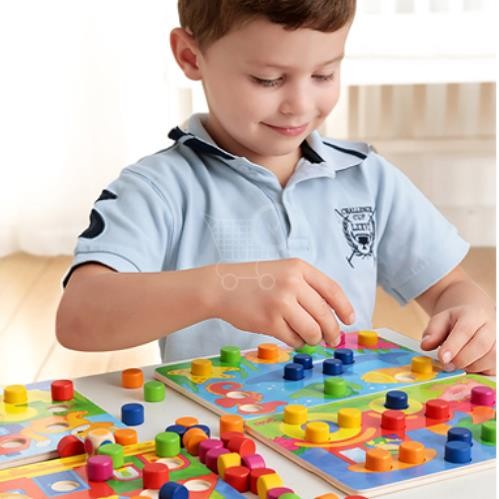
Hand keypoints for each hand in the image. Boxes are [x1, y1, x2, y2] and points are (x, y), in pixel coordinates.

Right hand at [208, 258, 354, 347]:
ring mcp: (281, 302)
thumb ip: (307, 288)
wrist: (222, 286)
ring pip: (312, 330)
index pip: (332, 290)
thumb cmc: (254, 281)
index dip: (344, 308)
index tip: (349, 320)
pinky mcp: (269, 321)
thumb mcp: (283, 272)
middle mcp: (292, 283)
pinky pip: (294, 339)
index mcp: (299, 268)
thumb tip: (332, 316)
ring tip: (308, 338)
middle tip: (331, 339)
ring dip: (314, 339)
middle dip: (332, 332)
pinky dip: (296, 343)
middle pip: (325, 315)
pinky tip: (291, 337)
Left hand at [420, 305, 495, 374]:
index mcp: (473, 315)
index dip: (453, 346)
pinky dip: (479, 372)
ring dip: (471, 366)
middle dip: (462, 359)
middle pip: (481, 345)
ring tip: (456, 365)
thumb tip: (425, 345)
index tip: (442, 358)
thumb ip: (432, 332)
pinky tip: (467, 368)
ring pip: (490, 358)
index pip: (465, 330)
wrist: (475, 319)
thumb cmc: (456, 321)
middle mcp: (490, 328)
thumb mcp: (441, 320)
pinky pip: (493, 368)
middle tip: (446, 366)